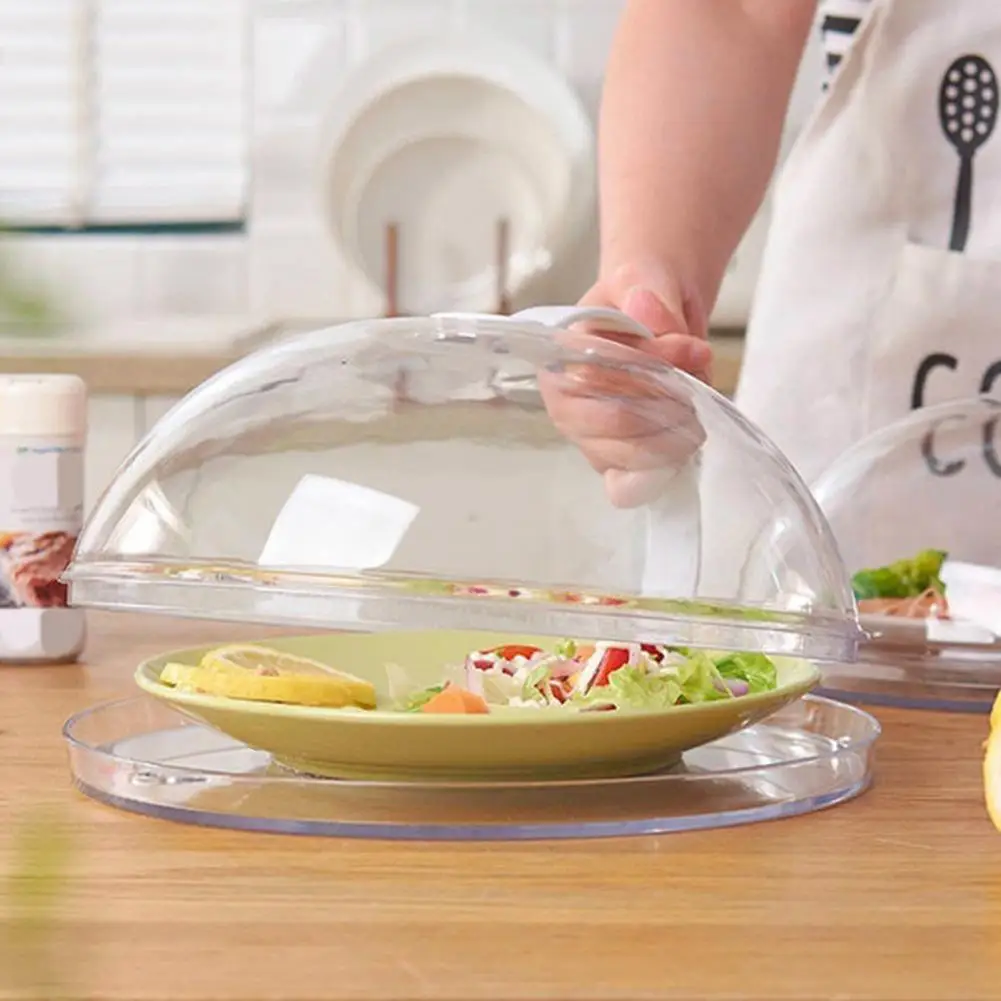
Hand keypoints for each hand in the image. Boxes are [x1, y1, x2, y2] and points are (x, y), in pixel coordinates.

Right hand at [539, 263, 709, 507]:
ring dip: (674, 435)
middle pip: (614, 425)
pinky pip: (628, 486)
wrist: (655, 311)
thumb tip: (648, 313)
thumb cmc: (640, 298)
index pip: (598, 382)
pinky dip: (660, 472)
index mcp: (559, 361)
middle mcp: (565, 406)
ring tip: (694, 407)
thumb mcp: (642, 278)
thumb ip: (645, 292)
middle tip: (698, 384)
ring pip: (628, 458)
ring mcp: (589, 439)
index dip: (652, 371)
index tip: (693, 352)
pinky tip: (679, 447)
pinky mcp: (614, 462)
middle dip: (668, 405)